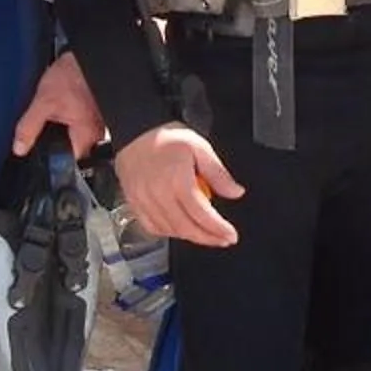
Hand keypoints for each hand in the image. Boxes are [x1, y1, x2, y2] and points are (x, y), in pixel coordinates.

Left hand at [13, 50, 105, 156]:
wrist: (89, 54)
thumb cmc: (72, 75)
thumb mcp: (44, 102)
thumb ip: (29, 127)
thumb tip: (18, 148)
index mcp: (86, 135)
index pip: (67, 160)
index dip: (51, 157)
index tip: (38, 149)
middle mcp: (96, 132)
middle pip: (72, 148)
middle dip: (55, 141)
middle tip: (42, 127)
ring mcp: (98, 121)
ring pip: (75, 134)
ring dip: (62, 128)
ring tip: (52, 114)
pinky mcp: (96, 110)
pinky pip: (80, 122)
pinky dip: (69, 118)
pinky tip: (61, 107)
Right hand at [114, 123, 244, 247]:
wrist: (135, 131)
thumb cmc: (166, 137)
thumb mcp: (200, 147)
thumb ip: (218, 173)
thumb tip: (236, 192)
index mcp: (177, 180)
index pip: (201, 214)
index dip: (218, 229)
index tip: (230, 235)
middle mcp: (158, 193)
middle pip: (186, 228)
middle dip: (207, 238)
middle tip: (222, 239)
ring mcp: (144, 200)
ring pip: (169, 230)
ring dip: (190, 236)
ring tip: (205, 234)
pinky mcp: (134, 203)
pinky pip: (152, 227)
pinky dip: (168, 232)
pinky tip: (180, 228)